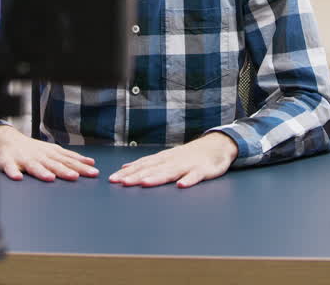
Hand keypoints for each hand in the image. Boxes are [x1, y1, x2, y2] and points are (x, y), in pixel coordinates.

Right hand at [0, 125, 97, 181]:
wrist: (6, 139)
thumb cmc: (32, 149)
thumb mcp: (52, 150)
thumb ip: (69, 158)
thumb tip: (90, 163)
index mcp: (50, 153)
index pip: (68, 160)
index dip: (81, 166)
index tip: (93, 171)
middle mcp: (39, 155)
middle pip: (53, 164)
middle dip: (64, 170)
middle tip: (75, 176)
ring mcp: (23, 158)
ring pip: (33, 166)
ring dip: (41, 171)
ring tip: (50, 178)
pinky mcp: (7, 162)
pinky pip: (10, 168)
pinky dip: (13, 172)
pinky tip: (17, 178)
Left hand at [108, 132, 238, 188]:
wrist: (217, 145)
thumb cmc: (189, 155)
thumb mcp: (166, 157)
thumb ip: (147, 163)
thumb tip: (125, 168)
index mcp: (163, 159)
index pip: (142, 165)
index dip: (127, 173)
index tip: (112, 180)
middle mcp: (173, 160)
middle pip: (153, 169)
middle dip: (137, 176)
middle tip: (122, 183)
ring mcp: (188, 165)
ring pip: (171, 171)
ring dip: (157, 177)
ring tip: (144, 183)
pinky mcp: (203, 170)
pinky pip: (196, 176)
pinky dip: (189, 179)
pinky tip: (181, 185)